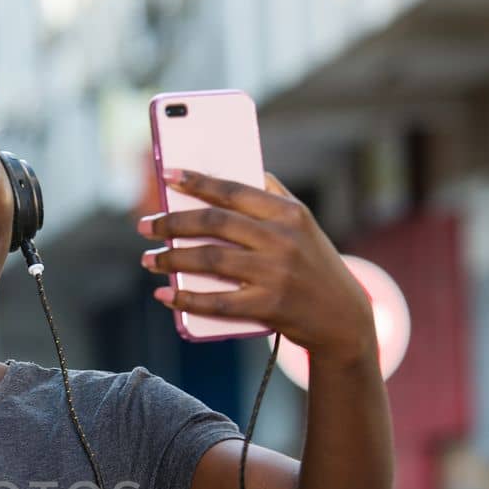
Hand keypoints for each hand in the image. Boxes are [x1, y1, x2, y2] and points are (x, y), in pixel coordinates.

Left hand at [137, 169, 376, 362]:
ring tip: (149, 260)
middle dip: (172, 223)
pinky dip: (186, 299)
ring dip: (171, 259)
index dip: (198, 182)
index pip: (234, 191)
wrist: (343, 317)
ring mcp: (274, 274)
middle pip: (214, 224)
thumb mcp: (303, 224)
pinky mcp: (267, 306)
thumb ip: (273, 196)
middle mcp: (282, 240)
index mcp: (289, 213)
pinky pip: (217, 302)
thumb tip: (237, 171)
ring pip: (210, 260)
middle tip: (146, 226)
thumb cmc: (314, 265)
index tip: (168, 175)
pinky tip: (165, 295)